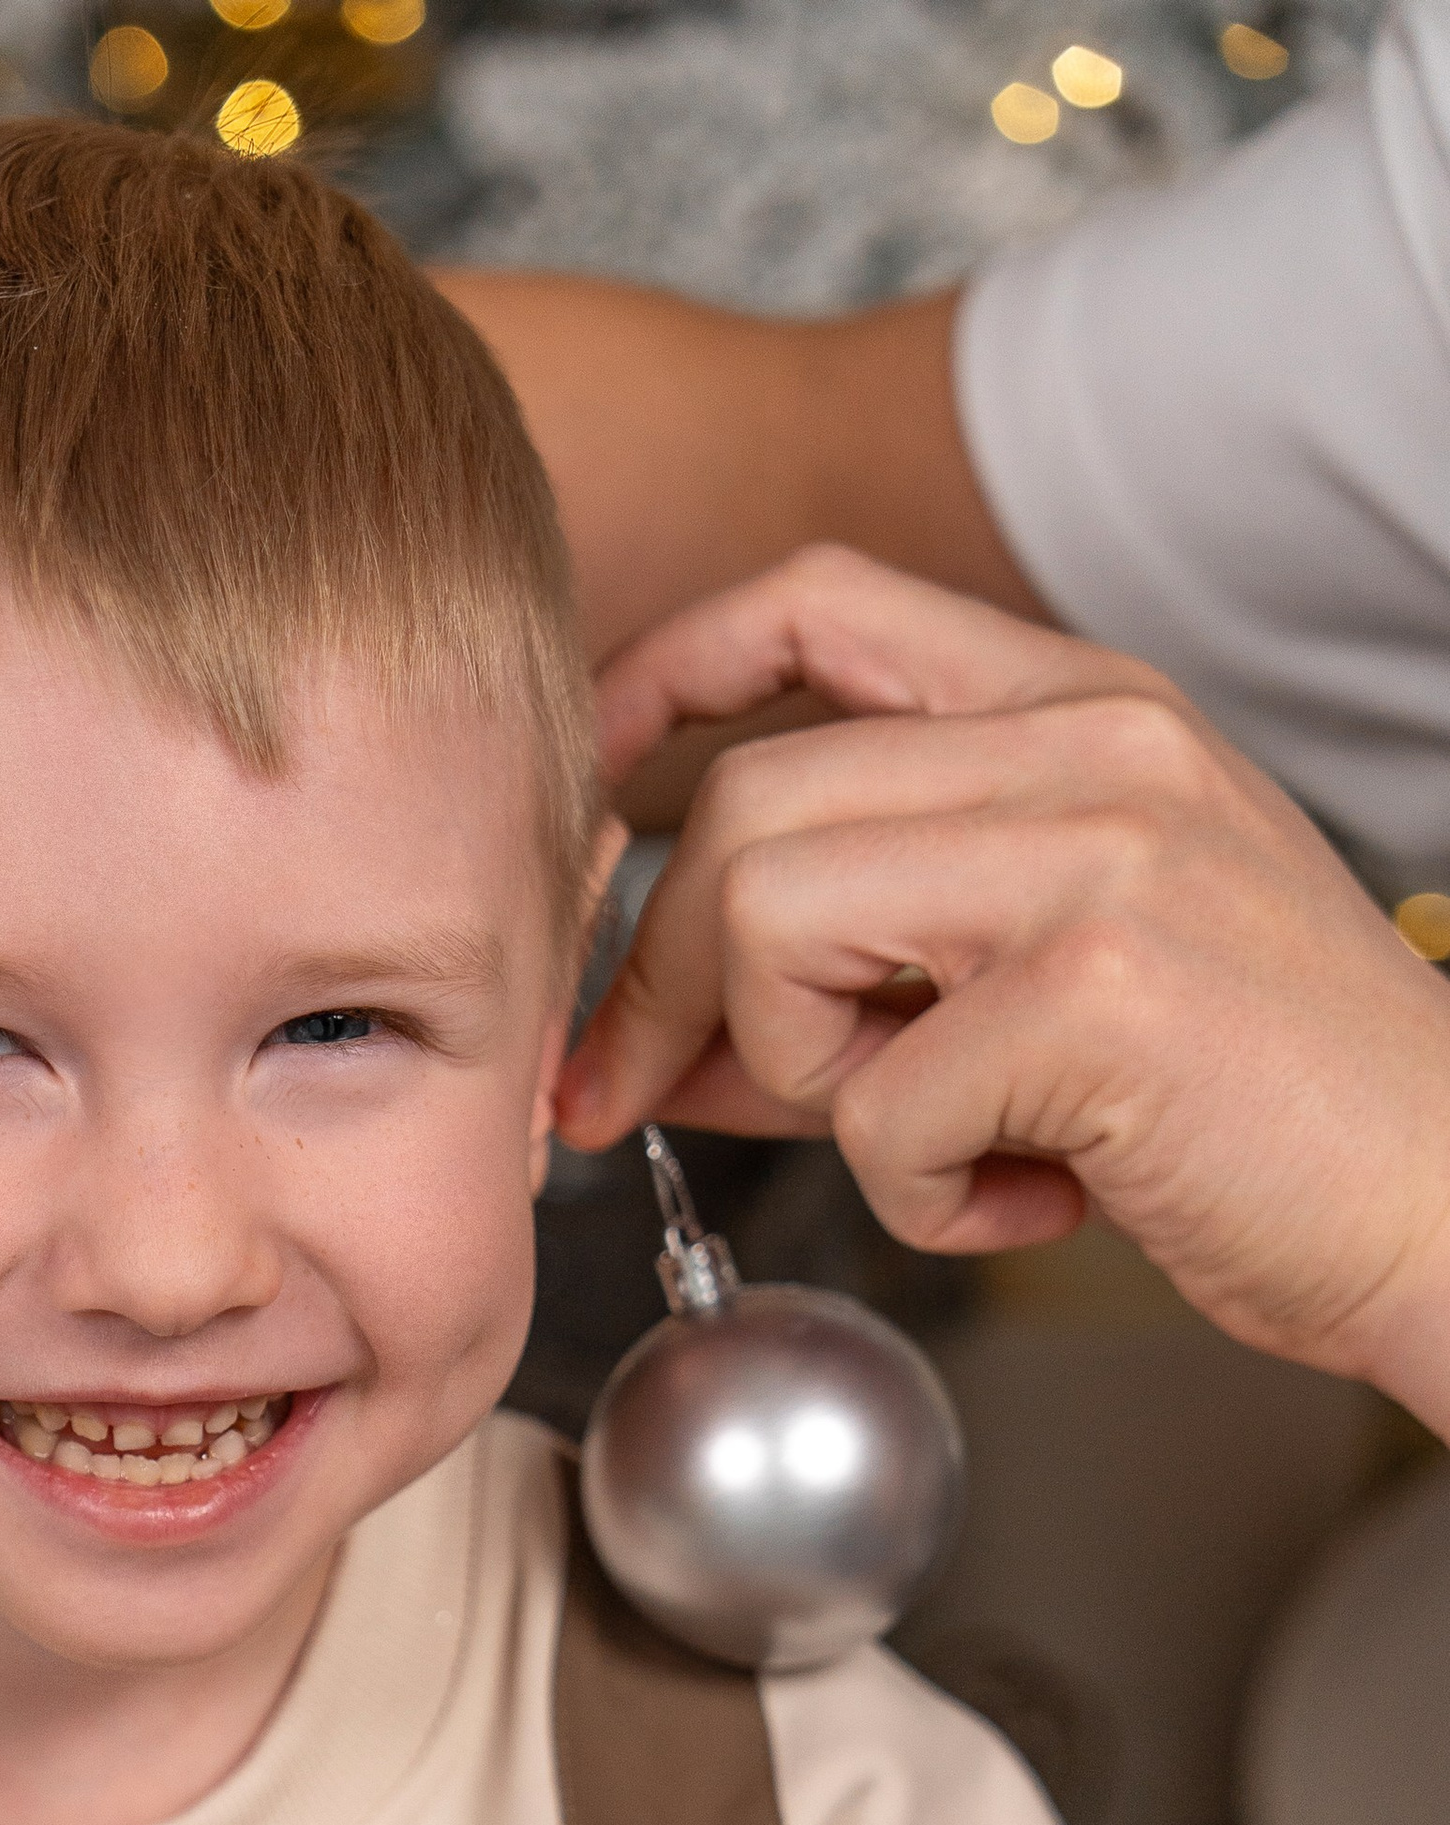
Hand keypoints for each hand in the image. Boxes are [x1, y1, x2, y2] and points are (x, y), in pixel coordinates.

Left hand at [564, 546, 1449, 1438]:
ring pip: (768, 921)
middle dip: (656, 978)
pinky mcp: (1099, 993)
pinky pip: (872, 1107)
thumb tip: (648, 1026)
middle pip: (742, 804)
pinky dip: (914, 1195)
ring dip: (797, 1075)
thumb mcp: (1051, 981)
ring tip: (929, 1138)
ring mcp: (1102, 854)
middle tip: (648, 1097)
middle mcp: (1095, 744)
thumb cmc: (1260, 1112)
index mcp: (1085, 705)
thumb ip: (865, 964)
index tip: (581, 809)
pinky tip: (1024, 1201)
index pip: (813, 605)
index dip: (659, 688)